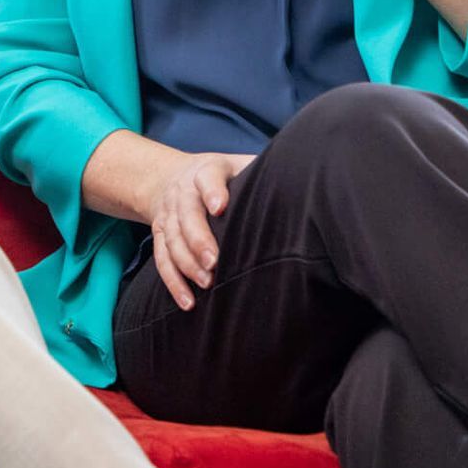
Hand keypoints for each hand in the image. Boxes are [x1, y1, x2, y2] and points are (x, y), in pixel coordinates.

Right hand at [146, 149, 256, 310]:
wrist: (172, 177)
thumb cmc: (223, 177)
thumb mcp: (240, 165)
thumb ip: (263, 173)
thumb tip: (306, 187)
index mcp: (207, 171)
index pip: (207, 177)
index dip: (213, 191)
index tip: (220, 207)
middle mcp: (183, 191)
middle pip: (186, 213)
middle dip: (198, 238)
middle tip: (214, 262)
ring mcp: (169, 214)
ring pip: (172, 239)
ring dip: (187, 263)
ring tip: (207, 283)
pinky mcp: (160, 234)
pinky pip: (162, 259)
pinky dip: (173, 282)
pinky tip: (188, 301)